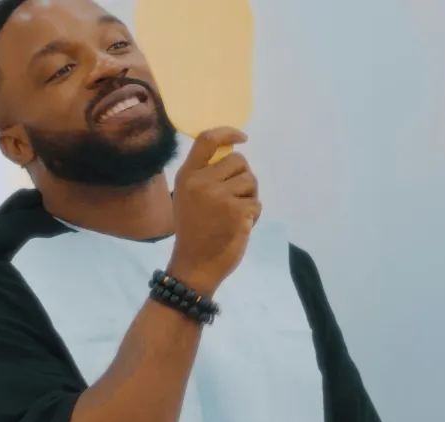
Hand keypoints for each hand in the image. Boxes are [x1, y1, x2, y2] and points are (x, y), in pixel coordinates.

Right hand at [168, 127, 260, 295]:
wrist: (194, 265)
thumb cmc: (193, 231)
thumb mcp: (187, 197)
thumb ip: (203, 175)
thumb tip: (231, 154)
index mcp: (187, 175)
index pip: (207, 140)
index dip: (228, 132)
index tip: (242, 138)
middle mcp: (201, 181)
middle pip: (238, 160)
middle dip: (242, 177)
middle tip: (234, 198)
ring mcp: (220, 196)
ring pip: (250, 180)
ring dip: (249, 196)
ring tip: (235, 214)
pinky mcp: (237, 211)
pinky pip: (257, 203)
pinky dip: (253, 215)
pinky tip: (239, 226)